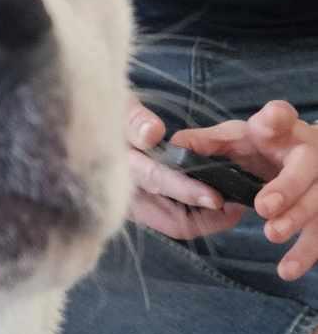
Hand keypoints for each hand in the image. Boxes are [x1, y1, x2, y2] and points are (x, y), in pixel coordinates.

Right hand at [125, 102, 246, 241]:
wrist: (96, 128)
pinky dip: (198, 215)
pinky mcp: (143, 210)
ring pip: (176, 225)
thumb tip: (152, 134)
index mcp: (120, 168)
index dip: (187, 192)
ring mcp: (134, 207)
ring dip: (206, 219)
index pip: (156, 183)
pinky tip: (216, 202)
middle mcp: (125, 195)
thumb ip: (134, 120)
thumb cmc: (111, 114)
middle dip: (207, 218)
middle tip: (237, 206)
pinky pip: (174, 221)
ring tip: (232, 204)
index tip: (216, 198)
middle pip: (171, 220)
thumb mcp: (118, 108)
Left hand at [173, 99, 317, 280]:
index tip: (270, 119)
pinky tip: (287, 270)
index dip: (277, 118)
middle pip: (307, 166)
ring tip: (272, 234)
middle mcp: (309, 153)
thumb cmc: (263, 146)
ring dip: (297, 218)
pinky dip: (306, 253)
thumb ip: (207, 144)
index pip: (282, 118)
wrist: (300, 157)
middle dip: (287, 186)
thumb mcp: (235, 140)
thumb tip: (175, 145)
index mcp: (282, 131)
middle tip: (264, 207)